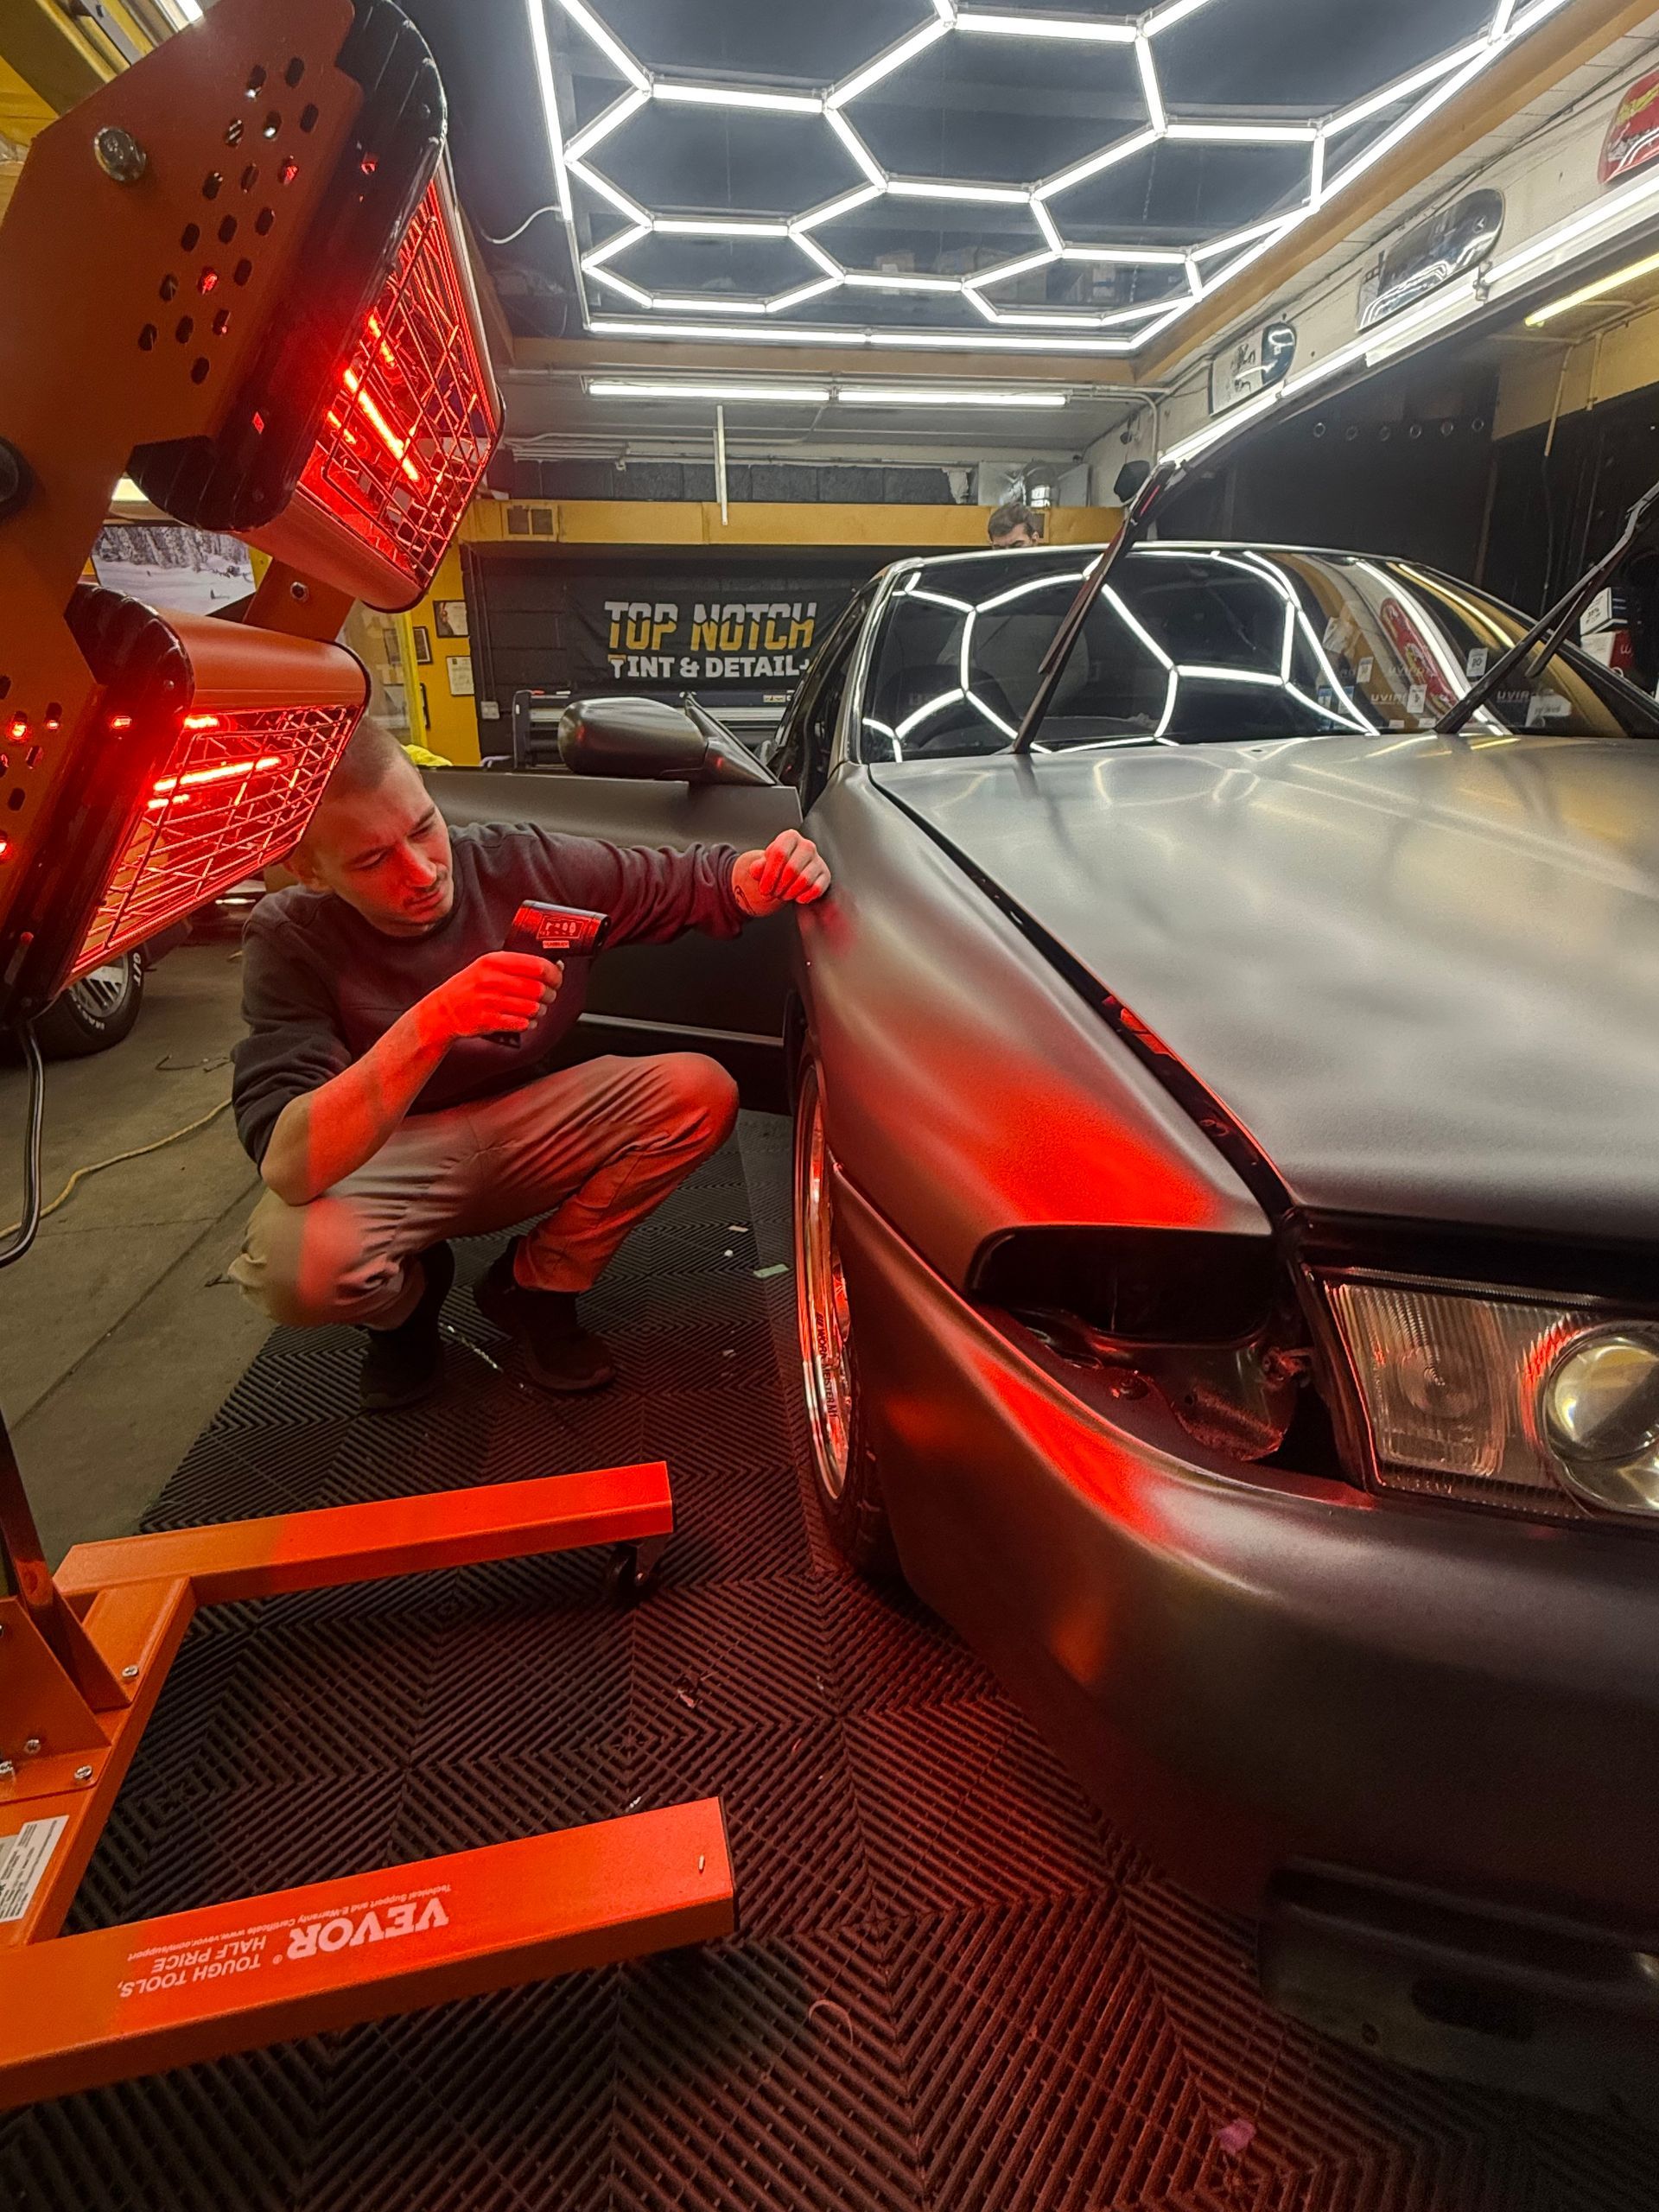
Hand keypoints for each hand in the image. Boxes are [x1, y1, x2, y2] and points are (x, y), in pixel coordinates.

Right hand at [418, 952, 562, 1045]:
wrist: (443, 1010)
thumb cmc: (470, 987)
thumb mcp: (488, 966)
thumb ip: (517, 964)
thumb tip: (554, 966)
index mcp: (494, 961)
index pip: (536, 965)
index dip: (554, 973)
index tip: (557, 977)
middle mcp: (491, 979)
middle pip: (538, 988)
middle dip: (550, 994)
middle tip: (548, 995)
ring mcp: (489, 1001)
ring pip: (533, 1008)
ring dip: (540, 1011)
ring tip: (536, 1009)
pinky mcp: (488, 1021)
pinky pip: (522, 1024)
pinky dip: (529, 1023)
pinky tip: (525, 1020)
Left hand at [731, 830, 830, 917]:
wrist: (791, 873)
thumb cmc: (777, 867)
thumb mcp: (764, 865)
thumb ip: (758, 867)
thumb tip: (756, 870)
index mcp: (790, 837)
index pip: (780, 853)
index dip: (770, 874)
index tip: (764, 889)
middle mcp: (807, 845)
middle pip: (791, 869)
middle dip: (779, 887)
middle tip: (772, 894)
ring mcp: (818, 860)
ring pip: (804, 880)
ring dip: (790, 893)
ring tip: (782, 895)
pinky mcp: (825, 875)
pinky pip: (816, 889)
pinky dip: (804, 897)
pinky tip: (796, 898)